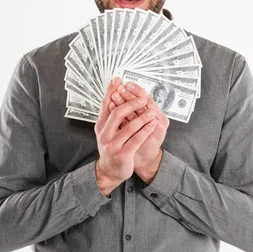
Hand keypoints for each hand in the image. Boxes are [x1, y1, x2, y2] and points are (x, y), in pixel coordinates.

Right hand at [94, 79, 158, 195]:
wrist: (110, 171)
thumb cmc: (111, 147)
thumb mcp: (107, 131)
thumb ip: (110, 115)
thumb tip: (115, 94)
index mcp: (100, 125)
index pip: (105, 104)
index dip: (111, 91)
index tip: (118, 80)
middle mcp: (104, 134)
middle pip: (117, 113)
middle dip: (131, 103)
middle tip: (142, 98)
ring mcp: (113, 145)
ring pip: (129, 127)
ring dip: (142, 117)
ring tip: (152, 111)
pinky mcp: (123, 154)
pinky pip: (136, 139)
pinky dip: (146, 130)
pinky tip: (152, 124)